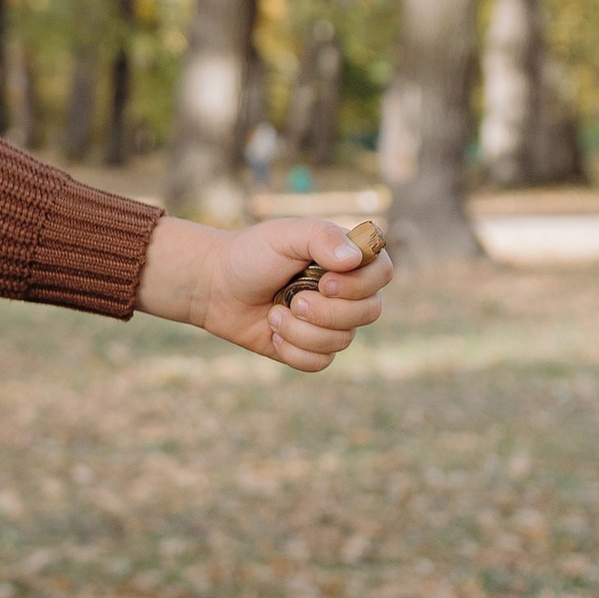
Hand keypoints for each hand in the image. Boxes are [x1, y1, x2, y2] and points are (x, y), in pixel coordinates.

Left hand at [136, 211, 393, 370]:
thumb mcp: (284, 235)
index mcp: (347, 259)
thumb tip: (354, 259)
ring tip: (275, 312)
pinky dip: (293, 350)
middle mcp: (348, 291)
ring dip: (301, 330)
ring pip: (343, 340)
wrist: (215, 288)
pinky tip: (274, 332)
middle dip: (326, 311)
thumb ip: (321, 237)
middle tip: (292, 299)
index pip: (383, 273)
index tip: (326, 282)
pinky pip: (321, 361)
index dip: (360, 284)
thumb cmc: (251, 254)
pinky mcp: (313, 348)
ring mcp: (332, 322)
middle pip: (370, 312)